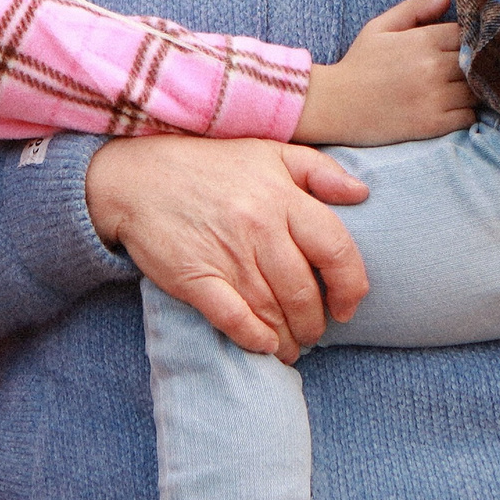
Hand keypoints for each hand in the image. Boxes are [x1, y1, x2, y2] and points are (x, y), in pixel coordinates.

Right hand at [84, 136, 372, 360]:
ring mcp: (226, 255)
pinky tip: (264, 346)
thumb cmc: (210, 167)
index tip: (347, 305)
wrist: (137, 177)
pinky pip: (233, 318)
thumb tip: (362, 192)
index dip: (350, 286)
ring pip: (272, 311)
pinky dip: (254, 338)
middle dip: (315, 322)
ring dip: (288, 338)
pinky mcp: (194, 278)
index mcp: (283, 197)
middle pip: (304, 291)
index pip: (336, 249)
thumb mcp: (269, 153)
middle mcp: (259, 227)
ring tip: (291, 346)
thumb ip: (319, 171)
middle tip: (313, 331)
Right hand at [297, 0, 475, 146]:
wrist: (334, 105)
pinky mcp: (432, 124)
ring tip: (456, 90)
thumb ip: (413, 9)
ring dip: (471, 90)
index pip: (466, 35)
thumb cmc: (358, 64)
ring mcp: (434, 97)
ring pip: (475, 90)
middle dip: (471, 65)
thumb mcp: (378, 27)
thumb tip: (446, 1)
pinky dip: (464, 113)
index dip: (466, 41)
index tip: (457, 49)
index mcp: (422, 40)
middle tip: (460, 71)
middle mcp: (432, 67)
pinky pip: (468, 117)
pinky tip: (450, 109)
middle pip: (476, 63)